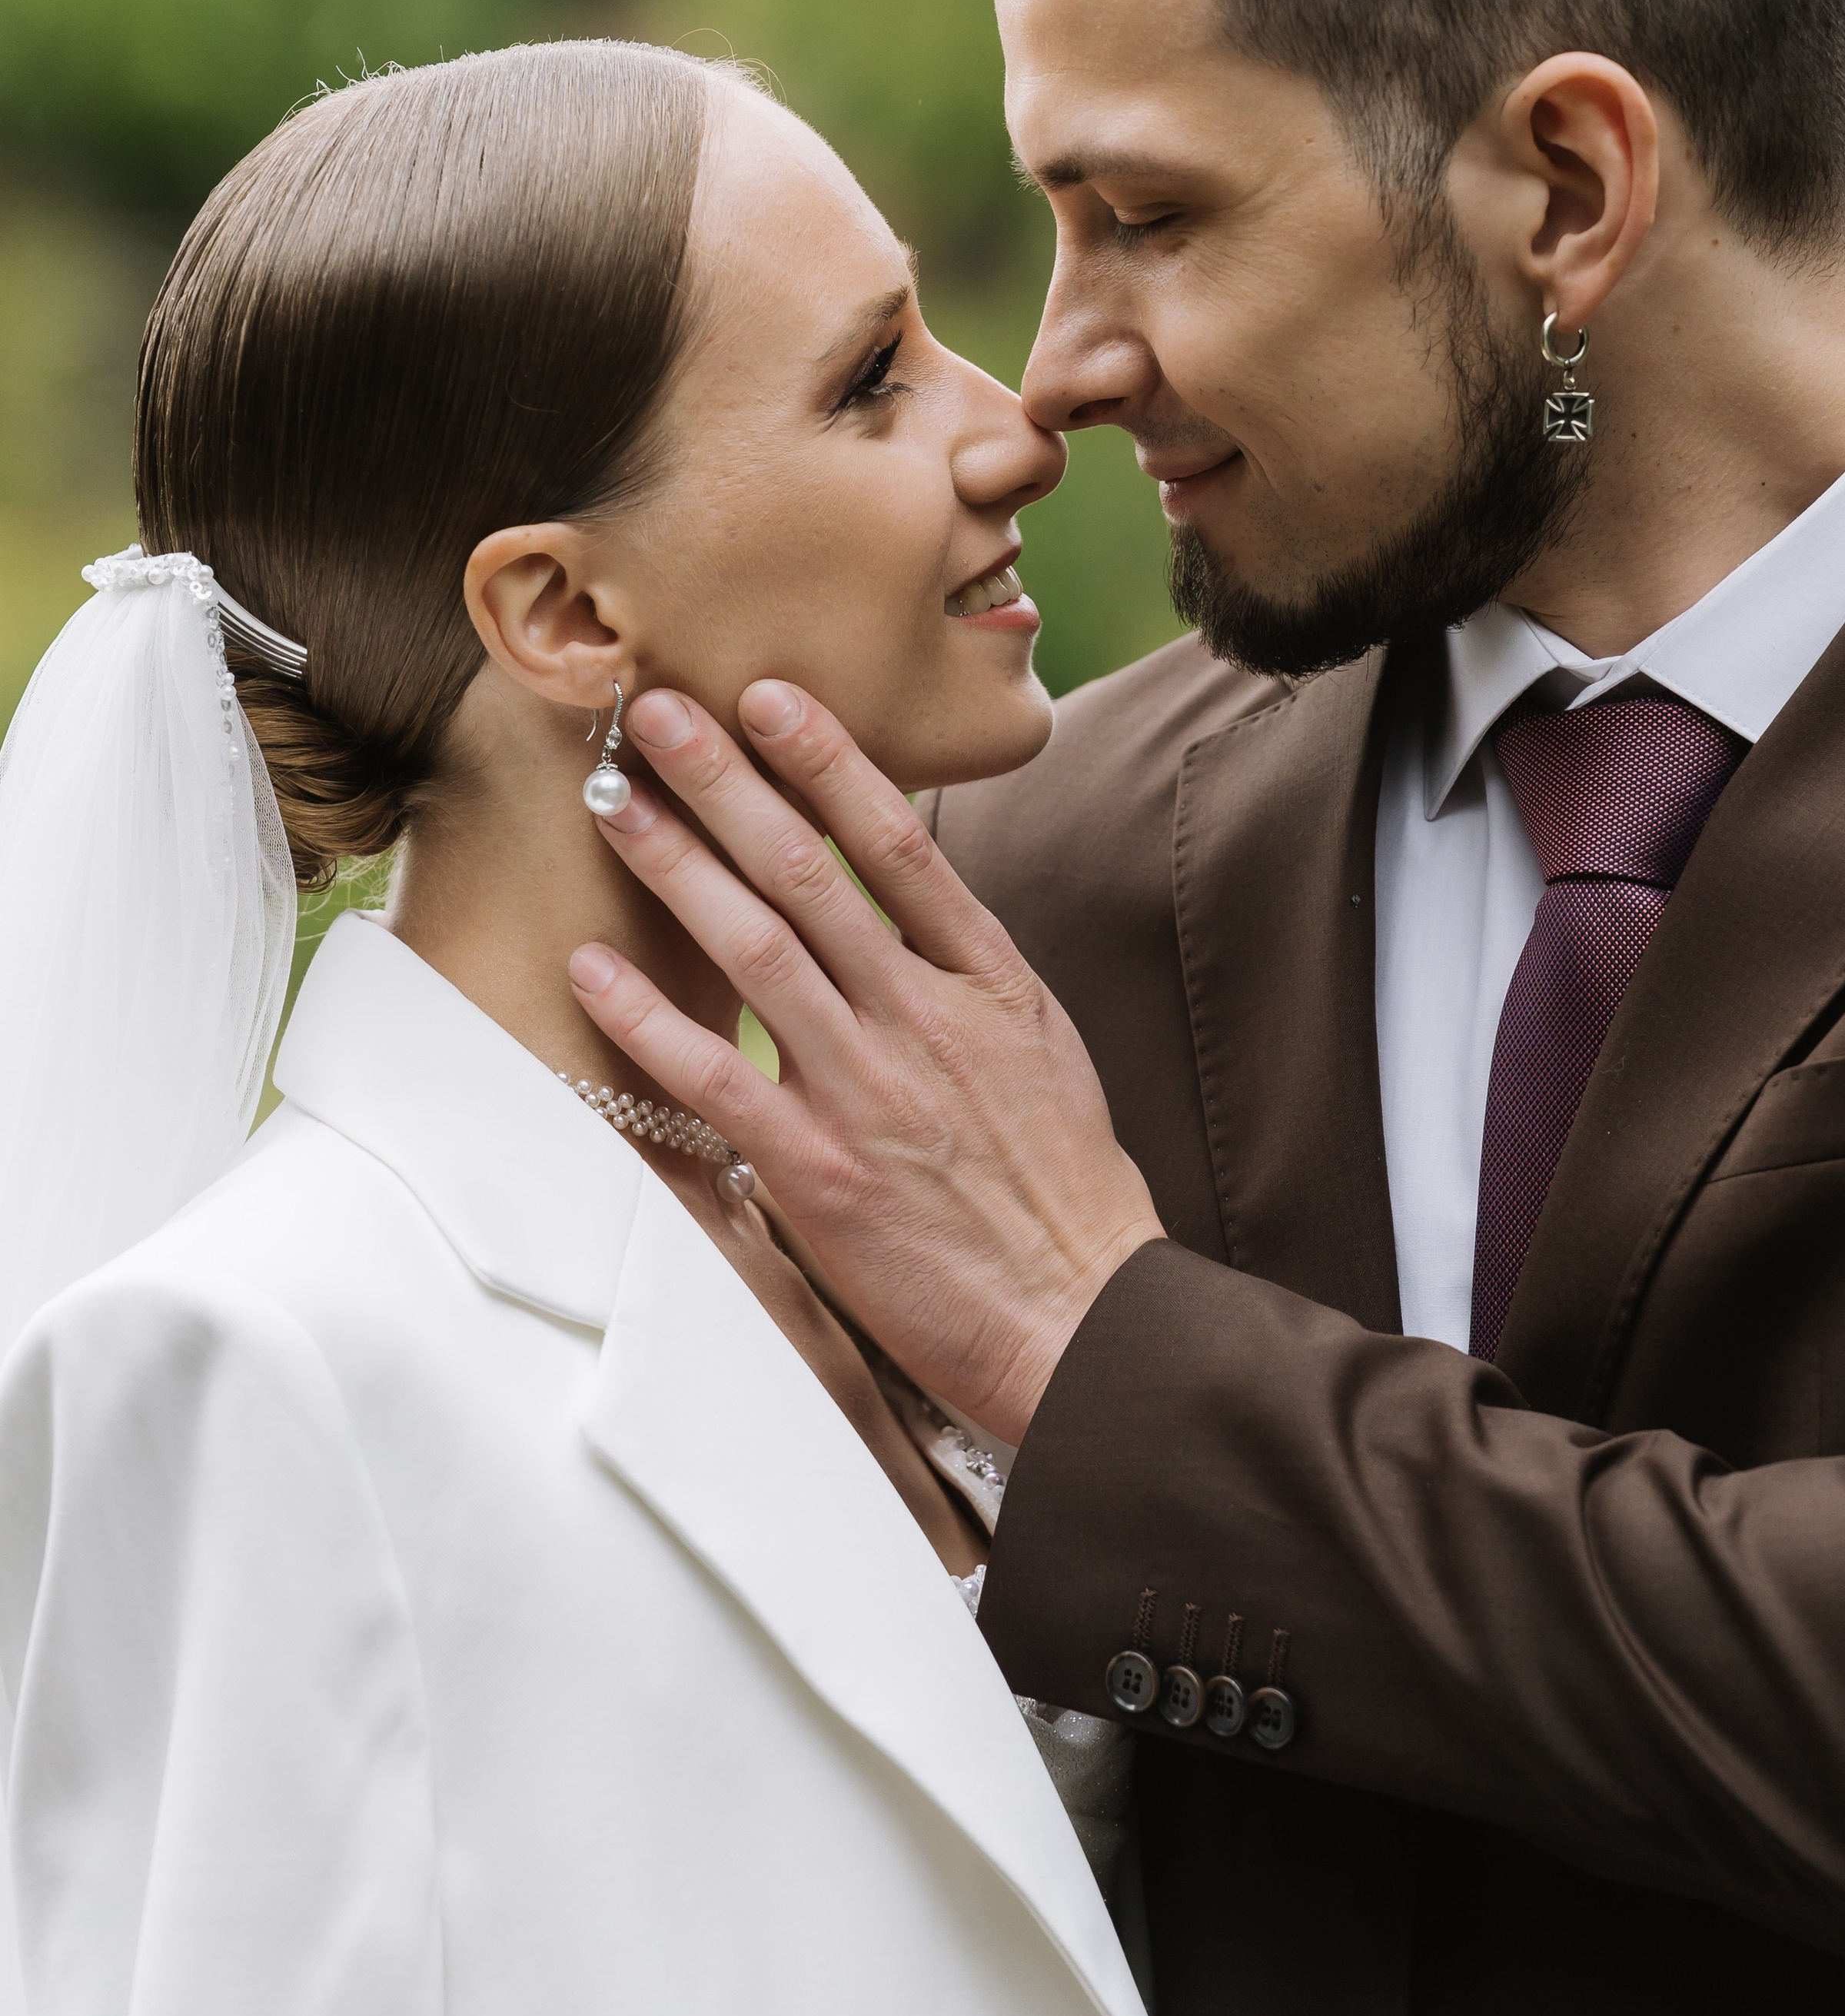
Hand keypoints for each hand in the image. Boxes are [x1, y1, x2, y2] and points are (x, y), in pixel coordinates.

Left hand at [566, 680, 1163, 1439]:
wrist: (1081, 1317)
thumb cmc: (1063, 1193)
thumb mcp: (1042, 1052)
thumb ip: (968, 976)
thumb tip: (910, 903)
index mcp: (988, 982)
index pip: (901, 844)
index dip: (830, 762)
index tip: (772, 698)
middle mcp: (923, 1018)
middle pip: (812, 873)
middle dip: (728, 783)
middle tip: (661, 712)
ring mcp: (867, 1089)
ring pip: (756, 948)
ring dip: (677, 864)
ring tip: (616, 799)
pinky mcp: (815, 1168)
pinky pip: (714, 1075)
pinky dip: (648, 1016)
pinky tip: (593, 963)